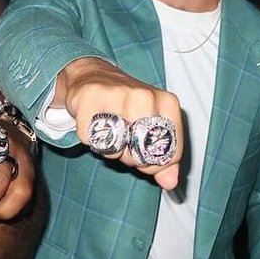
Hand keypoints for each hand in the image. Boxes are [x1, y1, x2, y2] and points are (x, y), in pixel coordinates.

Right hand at [57, 57, 183, 190]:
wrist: (95, 76)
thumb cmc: (127, 104)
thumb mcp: (152, 127)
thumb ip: (165, 158)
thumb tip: (170, 182)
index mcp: (167, 102)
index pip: (169, 152)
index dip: (155, 165)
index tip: (145, 157)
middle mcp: (145, 95)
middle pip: (141, 153)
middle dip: (131, 158)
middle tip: (125, 143)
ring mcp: (118, 94)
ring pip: (115, 147)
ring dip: (110, 149)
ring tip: (110, 133)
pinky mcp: (90, 96)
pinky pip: (89, 137)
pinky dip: (89, 138)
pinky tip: (93, 123)